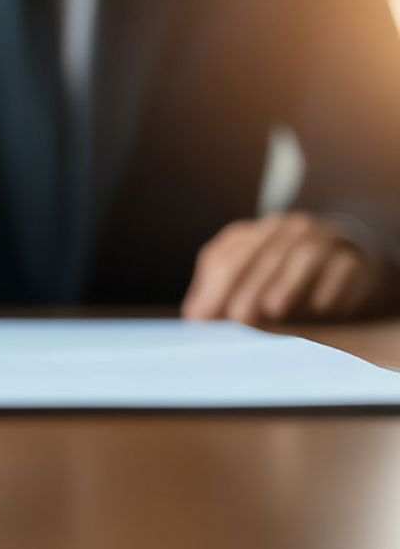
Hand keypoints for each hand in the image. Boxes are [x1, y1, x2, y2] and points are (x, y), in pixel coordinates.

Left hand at [182, 212, 395, 323]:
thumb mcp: (246, 281)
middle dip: (248, 286)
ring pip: (305, 256)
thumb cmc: (282, 279)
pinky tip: (319, 308)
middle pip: (264, 254)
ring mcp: (324, 241)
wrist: (345, 267)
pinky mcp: (354, 260)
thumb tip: (193, 317)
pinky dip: (330, 287)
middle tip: (237, 318)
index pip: (229, 255)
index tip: (203, 318)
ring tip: (273, 309)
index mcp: (256, 234)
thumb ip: (217, 294)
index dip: (214, 288)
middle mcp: (289, 230)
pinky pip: (343, 269)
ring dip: (288, 282)